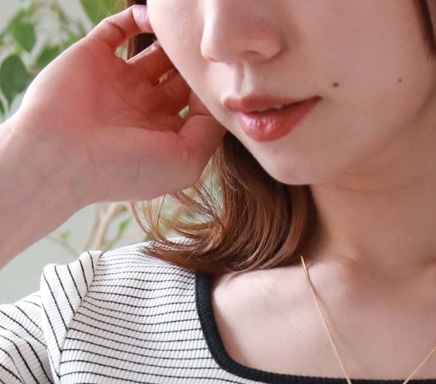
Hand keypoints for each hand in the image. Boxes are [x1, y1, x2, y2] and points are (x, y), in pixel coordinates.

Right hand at [6, 5, 225, 205]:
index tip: (227, 77)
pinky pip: (119, 27)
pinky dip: (137, 17)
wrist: (62, 155)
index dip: (212, 91)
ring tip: (186, 30)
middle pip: (180, 76)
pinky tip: (154, 17)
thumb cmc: (127, 169)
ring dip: (171, 39)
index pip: (198, 106)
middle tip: (209, 49)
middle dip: (195, 64)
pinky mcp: (93, 56)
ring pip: (154, 50)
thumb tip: (218, 97)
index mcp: (164, 135)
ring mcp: (118, 81)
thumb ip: (209, 130)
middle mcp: (143, 108)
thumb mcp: (186, 162)